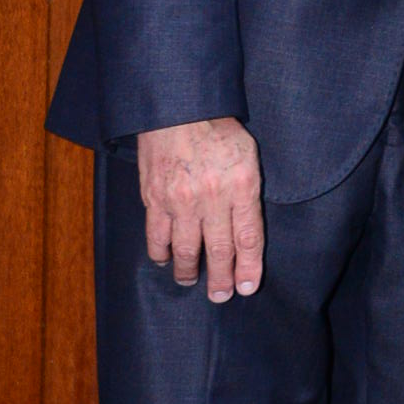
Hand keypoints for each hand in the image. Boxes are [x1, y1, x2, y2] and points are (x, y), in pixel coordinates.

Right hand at [138, 117, 264, 301]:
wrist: (177, 107)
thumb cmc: (218, 127)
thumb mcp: (249, 155)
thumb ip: (248, 190)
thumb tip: (246, 227)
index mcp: (242, 185)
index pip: (249, 238)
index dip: (249, 268)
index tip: (248, 287)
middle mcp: (212, 197)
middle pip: (218, 251)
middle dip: (221, 279)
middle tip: (221, 296)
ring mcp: (180, 200)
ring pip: (185, 249)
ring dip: (189, 272)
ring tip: (192, 282)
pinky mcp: (154, 198)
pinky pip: (156, 235)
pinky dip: (160, 253)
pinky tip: (165, 260)